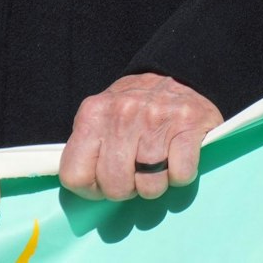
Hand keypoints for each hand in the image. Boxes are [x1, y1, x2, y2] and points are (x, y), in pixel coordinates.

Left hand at [59, 73, 221, 201]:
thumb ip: (89, 145)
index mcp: (93, 113)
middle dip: (127, 189)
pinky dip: (180, 175)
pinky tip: (176, 157)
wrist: (180, 73)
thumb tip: (87, 186)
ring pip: (149, 187)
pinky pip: (180, 176)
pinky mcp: (188, 124)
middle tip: (135, 172)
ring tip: (158, 163)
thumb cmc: (137, 105)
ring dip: (156, 183)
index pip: (74, 175)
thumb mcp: (103, 114)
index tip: (103, 182)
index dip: (91, 188)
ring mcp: (155, 118)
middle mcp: (122, 114)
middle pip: (115, 186)